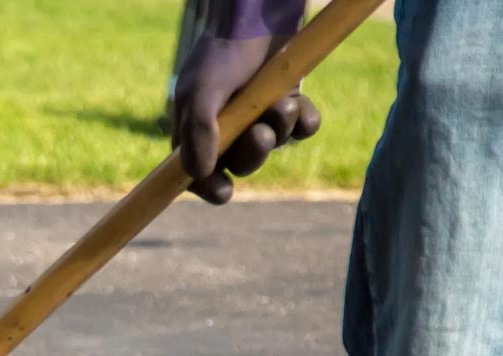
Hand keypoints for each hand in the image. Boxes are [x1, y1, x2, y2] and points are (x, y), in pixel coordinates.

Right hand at [171, 7, 319, 204]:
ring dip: (280, 128)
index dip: (209, 186)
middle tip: (261, 135)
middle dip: (254, 154)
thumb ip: (198, 133)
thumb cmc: (223, 51)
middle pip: (242, 164)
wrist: (259, 15)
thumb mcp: (201, 91)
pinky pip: (302, 129)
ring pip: (275, 145)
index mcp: (198, 130)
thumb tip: (200, 174)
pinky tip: (301, 106)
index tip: (223, 191)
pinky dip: (304, 122)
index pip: (197, 173)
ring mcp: (260, 116)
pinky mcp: (288, 101)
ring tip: (281, 102)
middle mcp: (229, 128)